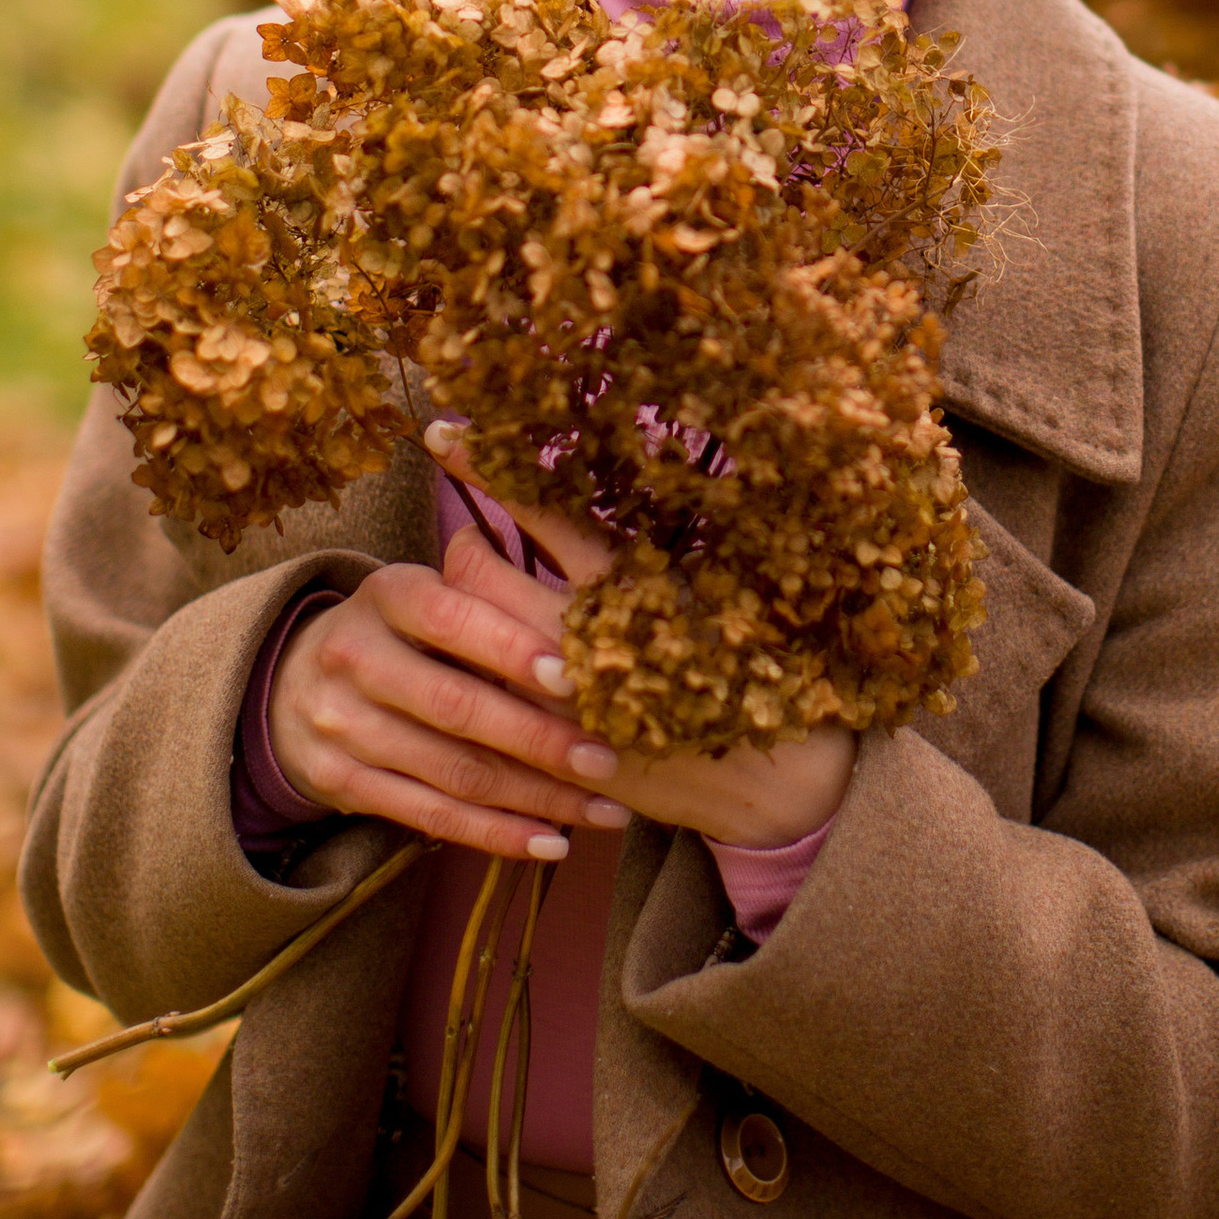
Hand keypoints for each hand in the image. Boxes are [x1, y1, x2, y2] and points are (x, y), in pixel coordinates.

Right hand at [266, 526, 636, 860]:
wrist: (292, 683)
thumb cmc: (399, 630)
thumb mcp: (425, 590)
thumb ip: (488, 587)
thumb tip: (580, 585)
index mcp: (386, 595)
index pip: (452, 619)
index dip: (512, 647)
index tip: (575, 676)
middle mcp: (355, 657)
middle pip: (457, 707)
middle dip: (540, 739)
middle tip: (608, 760)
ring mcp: (343, 726)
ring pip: (453, 772)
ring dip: (536, 797)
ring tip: (603, 809)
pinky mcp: (341, 783)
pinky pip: (431, 817)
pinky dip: (496, 834)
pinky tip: (551, 842)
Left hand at [419, 429, 854, 853]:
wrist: (778, 784)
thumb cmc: (755, 666)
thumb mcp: (716, 586)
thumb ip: (646, 546)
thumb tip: (594, 489)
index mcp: (630, 589)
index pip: (539, 514)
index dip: (487, 468)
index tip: (441, 434)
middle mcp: (583, 643)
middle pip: (477, 577)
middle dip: (464, 545)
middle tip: (472, 534)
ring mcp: (559, 706)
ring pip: (466, 643)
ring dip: (458, 611)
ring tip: (475, 595)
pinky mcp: (552, 758)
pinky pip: (485, 707)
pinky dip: (478, 675)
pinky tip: (481, 663)